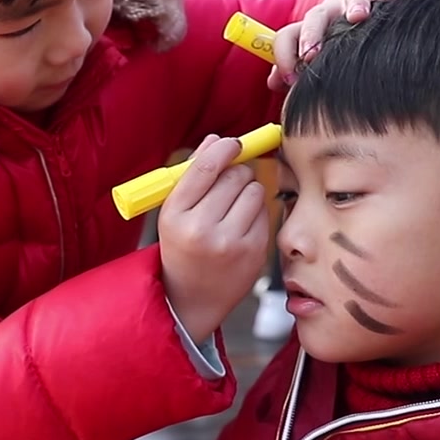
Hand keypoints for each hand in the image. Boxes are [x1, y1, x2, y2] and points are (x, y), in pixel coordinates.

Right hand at [158, 134, 271, 343]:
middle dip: (235, 172)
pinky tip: (240, 226)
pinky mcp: (254, 252)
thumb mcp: (174, 213)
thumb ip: (193, 175)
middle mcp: (201, 230)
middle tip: (227, 184)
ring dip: (247, 191)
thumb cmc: (182, 246)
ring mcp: (230, 243)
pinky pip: (265, 212)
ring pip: (255, 190)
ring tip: (232, 209)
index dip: (224, 149)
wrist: (191, 299)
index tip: (232, 143)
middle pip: (235, 176)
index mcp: (175, 215)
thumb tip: (217, 140)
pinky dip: (256, 212)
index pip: (206, 168)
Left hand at [267, 0, 408, 90]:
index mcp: (311, 30)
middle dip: (312, 34)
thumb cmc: (341, 54)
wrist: (374, 36)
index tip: (290, 79)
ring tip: (358, 17)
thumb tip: (273, 82)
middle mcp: (332, 11)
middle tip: (311, 54)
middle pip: (316, 15)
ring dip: (355, 4)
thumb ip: (292, 72)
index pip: (287, 36)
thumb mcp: (316, 65)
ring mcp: (359, 1)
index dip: (284, 56)